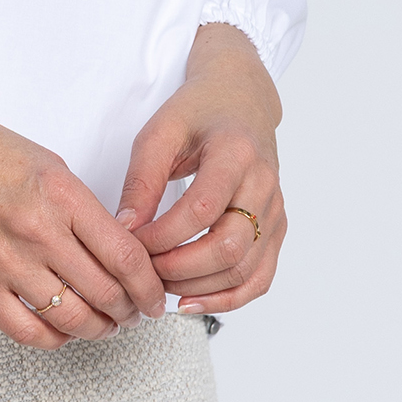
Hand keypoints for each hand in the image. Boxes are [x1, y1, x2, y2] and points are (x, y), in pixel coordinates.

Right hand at [0, 105, 168, 350]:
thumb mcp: (42, 160)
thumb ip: (79, 205)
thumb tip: (115, 246)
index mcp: (59, 192)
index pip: (126, 255)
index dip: (150, 285)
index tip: (155, 295)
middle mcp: (36, 230)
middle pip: (107, 293)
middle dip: (130, 310)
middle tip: (134, 312)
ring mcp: (4, 262)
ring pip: (74, 319)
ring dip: (99, 329)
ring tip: (104, 324)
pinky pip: (28, 332)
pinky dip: (55, 339)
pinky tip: (62, 330)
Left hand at [116, 22, 286, 316]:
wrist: (241, 100)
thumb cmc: (196, 112)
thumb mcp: (159, 131)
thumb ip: (142, 179)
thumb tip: (125, 229)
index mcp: (235, 152)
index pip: (202, 209)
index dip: (164, 235)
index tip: (132, 241)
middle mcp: (264, 184)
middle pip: (229, 247)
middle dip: (180, 268)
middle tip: (144, 271)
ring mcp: (275, 211)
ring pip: (245, 269)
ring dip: (199, 288)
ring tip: (160, 285)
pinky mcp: (276, 230)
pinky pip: (259, 278)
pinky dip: (227, 298)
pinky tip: (190, 301)